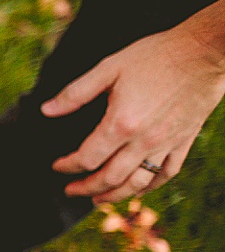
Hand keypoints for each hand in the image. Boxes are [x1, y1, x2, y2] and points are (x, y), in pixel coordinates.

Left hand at [43, 25, 224, 204]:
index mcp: (121, 124)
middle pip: (110, 178)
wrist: (204, 51)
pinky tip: (138, 189)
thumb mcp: (109, 68)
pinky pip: (166, 173)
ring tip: (98, 199)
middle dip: (86, 188)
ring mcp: (166, 144)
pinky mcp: (184, 141)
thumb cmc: (156, 55)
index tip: (57, 166)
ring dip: (115, 195)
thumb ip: (75, 93)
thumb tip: (46, 110)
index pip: (87, 158)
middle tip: (70, 190)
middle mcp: (144, 140)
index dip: (68, 166)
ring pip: (138, 183)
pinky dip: (150, 187)